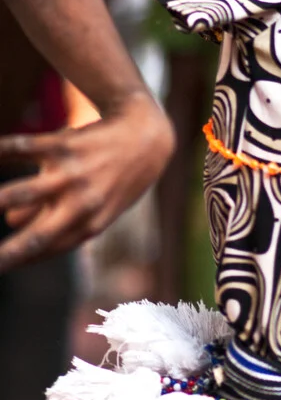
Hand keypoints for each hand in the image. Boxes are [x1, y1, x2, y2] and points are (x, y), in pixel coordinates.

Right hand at [0, 92, 174, 270]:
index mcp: (89, 226)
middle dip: (6, 254)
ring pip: (23, 193)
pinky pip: (21, 148)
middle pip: (36, 237)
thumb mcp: (96, 206)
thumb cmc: (115, 180)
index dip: (15, 261)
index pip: (44, 250)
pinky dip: (1, 152)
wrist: (147, 138)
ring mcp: (73, 175)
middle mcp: (81, 205)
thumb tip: (13, 221)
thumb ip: (58, 217)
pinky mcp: (64, 144)